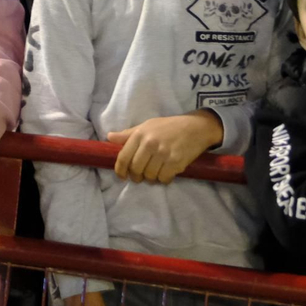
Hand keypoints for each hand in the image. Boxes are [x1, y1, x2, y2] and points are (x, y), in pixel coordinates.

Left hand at [106, 110, 222, 183]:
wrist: (196, 127)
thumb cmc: (169, 126)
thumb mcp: (147, 125)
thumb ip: (128, 134)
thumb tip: (109, 137)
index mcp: (140, 135)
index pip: (124, 157)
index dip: (120, 170)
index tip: (122, 176)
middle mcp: (150, 144)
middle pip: (136, 169)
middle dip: (136, 177)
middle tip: (140, 177)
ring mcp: (163, 154)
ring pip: (149, 176)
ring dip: (151, 178)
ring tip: (154, 173)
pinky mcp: (176, 162)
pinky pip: (164, 179)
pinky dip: (163, 179)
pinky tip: (166, 174)